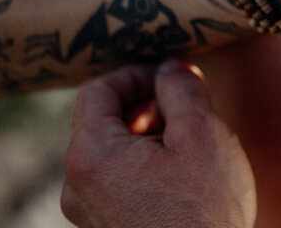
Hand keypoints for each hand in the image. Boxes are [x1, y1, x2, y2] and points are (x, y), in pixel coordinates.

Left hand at [61, 61, 253, 227]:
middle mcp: (77, 184)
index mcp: (91, 155)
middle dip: (145, 103)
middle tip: (186, 104)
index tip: (171, 76)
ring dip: (147, 133)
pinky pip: (117, 179)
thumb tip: (171, 68)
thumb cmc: (203, 211)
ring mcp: (89, 211)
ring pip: (111, 150)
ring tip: (189, 140)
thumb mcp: (203, 134)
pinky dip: (144, 162)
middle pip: (102, 120)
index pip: (98, 89)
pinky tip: (181, 173)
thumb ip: (182, 90)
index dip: (136, 73)